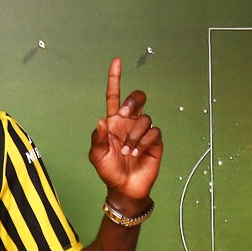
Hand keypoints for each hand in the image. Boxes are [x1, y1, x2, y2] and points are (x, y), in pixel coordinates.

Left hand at [89, 57, 162, 212]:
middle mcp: (129, 123)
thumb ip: (97, 138)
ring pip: (145, 118)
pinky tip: (136, 154)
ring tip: (126, 153)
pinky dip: (143, 142)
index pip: (114, 96)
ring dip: (134, 136)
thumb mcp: (97, 156)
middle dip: (133, 101)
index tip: (116, 62)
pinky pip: (153, 132)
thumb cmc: (109, 171)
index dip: (115, 79)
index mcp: (114, 122)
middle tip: (124, 115)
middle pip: (137, 99)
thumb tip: (101, 120)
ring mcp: (142, 132)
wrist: (124, 188)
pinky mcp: (154, 142)